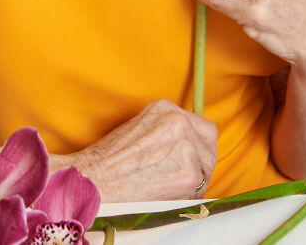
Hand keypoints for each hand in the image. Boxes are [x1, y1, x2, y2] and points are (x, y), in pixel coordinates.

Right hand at [68, 98, 216, 201]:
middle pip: (209, 146)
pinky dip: (186, 196)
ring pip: (205, 169)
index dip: (198, 145)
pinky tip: (165, 194)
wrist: (96, 180)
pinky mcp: (188, 173)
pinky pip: (199, 190)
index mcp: (165, 108)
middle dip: (201, 163)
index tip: (192, 157)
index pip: (201, 126)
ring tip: (166, 185)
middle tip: (183, 176)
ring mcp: (186, 147)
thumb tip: (188, 144)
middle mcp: (178, 122)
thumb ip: (165, 130)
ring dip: (192, 182)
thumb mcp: (140, 127)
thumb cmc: (110, 159)